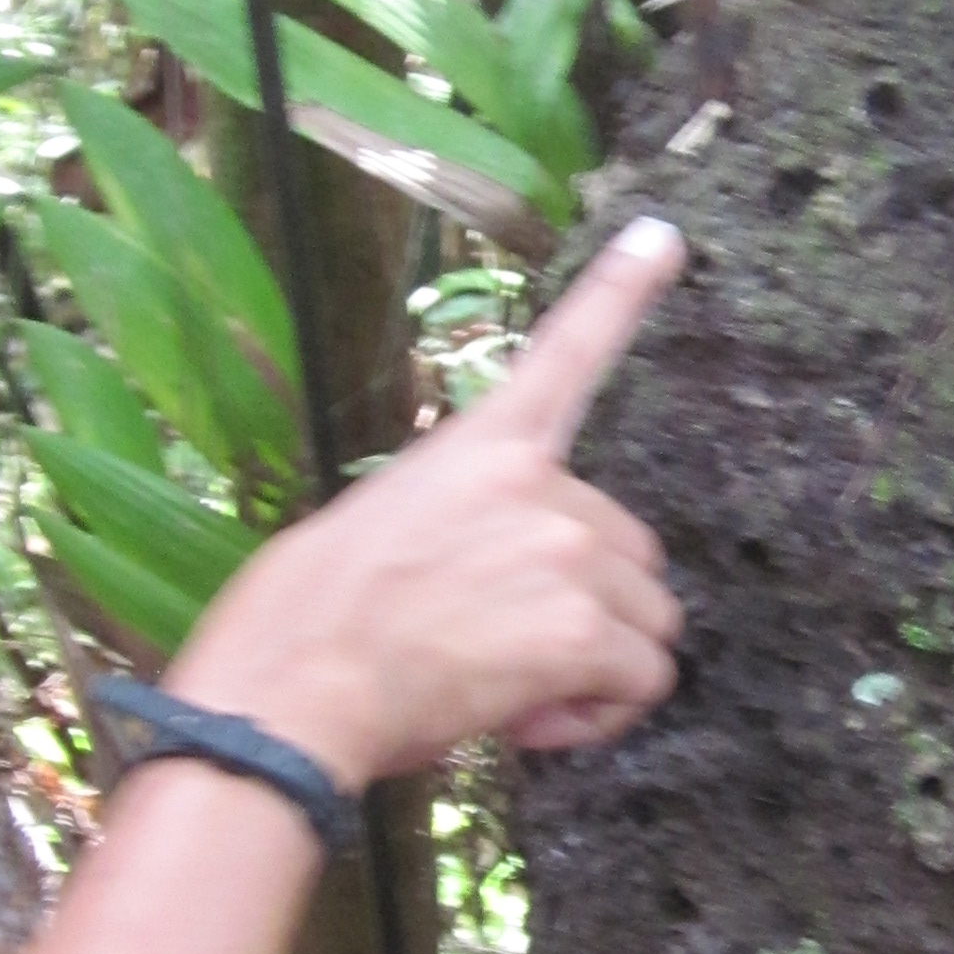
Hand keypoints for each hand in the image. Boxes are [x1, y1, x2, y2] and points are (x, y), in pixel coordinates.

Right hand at [172, 218, 686, 784]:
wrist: (288, 688)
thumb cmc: (309, 625)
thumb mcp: (386, 527)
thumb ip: (470, 528)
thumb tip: (503, 589)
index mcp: (483, 445)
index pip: (567, 351)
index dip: (623, 291)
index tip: (665, 235)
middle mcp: (539, 484)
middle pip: (631, 553)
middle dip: (589, 611)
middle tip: (504, 651)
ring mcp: (567, 551)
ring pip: (646, 626)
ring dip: (597, 669)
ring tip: (510, 688)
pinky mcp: (581, 630)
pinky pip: (641, 683)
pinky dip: (600, 715)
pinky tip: (528, 719)